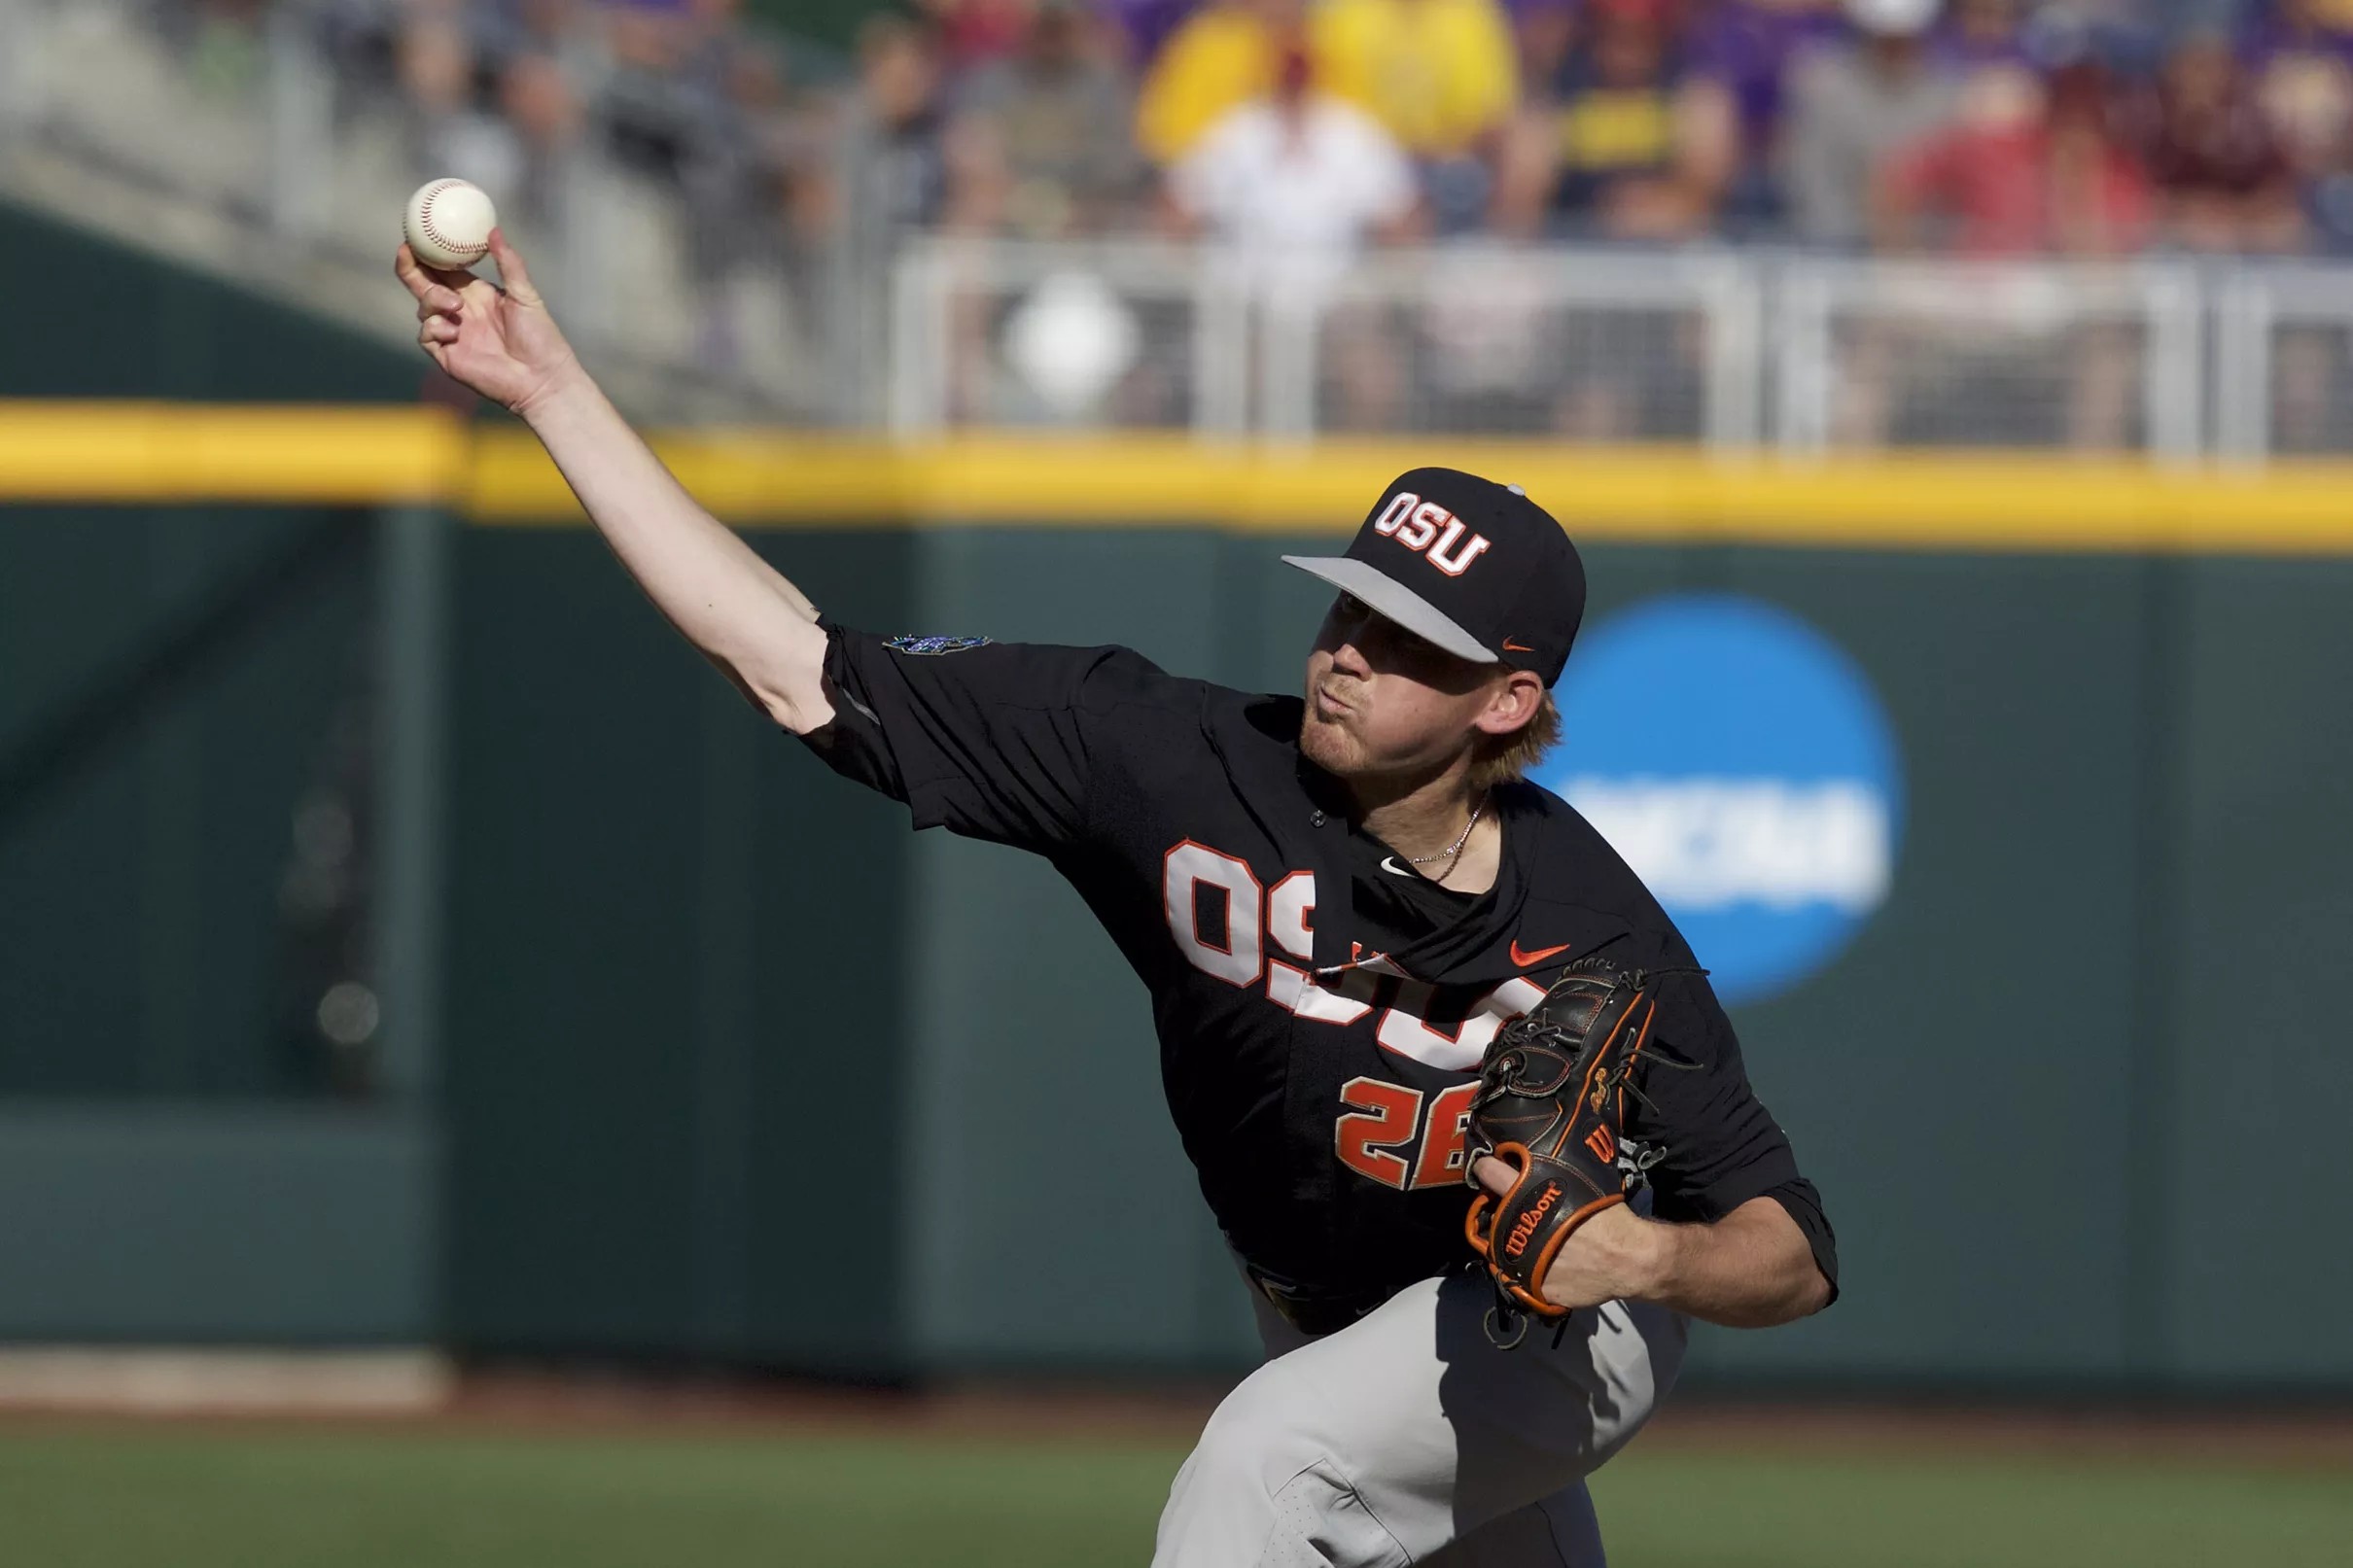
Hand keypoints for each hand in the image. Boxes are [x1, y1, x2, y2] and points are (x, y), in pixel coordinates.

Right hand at [395, 229, 582, 416]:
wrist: (542, 379)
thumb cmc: (541, 338)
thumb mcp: (525, 295)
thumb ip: (509, 263)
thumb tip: (493, 230)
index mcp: (475, 293)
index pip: (443, 269)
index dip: (428, 253)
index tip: (418, 234)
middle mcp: (460, 310)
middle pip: (423, 284)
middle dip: (410, 267)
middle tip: (405, 251)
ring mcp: (451, 332)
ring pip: (423, 307)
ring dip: (433, 300)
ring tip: (456, 307)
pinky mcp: (447, 355)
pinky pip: (426, 335)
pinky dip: (434, 327)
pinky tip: (453, 330)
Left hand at [1473, 1156, 1669, 1311]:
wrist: (1630, 1261)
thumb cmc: (1609, 1218)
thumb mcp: (1580, 1186)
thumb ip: (1551, 1181)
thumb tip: (1538, 1171)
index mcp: (1529, 1196)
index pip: (1490, 1173)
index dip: (1486, 1170)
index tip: (1486, 1170)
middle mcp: (1518, 1227)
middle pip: (1490, 1214)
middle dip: (1497, 1210)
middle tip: (1510, 1208)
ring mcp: (1522, 1261)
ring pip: (1498, 1248)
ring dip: (1509, 1241)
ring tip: (1530, 1239)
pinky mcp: (1533, 1288)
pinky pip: (1523, 1277)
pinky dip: (1531, 1270)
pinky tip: (1548, 1265)